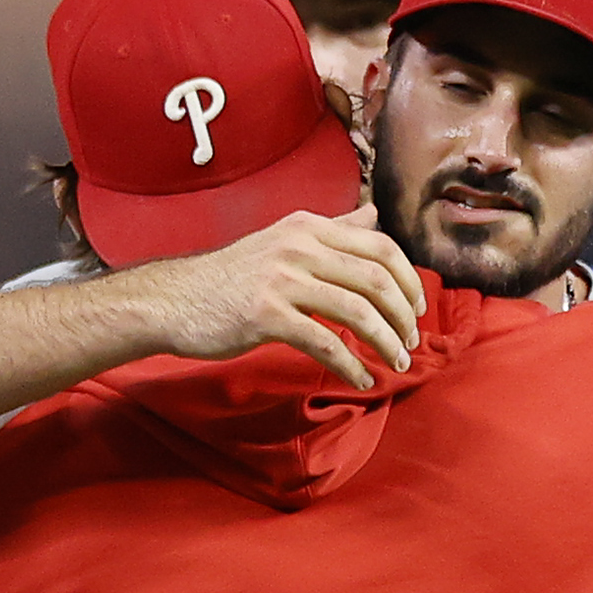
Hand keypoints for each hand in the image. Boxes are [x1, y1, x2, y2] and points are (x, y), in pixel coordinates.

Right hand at [146, 208, 425, 390]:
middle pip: (376, 279)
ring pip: (357, 311)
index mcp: (309, 227)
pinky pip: (326, 344)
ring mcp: (282, 280)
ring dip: (386, 342)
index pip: (380, 245)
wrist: (174, 300)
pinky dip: (351, 365)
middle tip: (411, 342)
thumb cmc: (231, 277)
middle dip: (404, 316)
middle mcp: (299, 247)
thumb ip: (331, 228)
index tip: (418, 308)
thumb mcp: (283, 239)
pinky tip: (362, 379)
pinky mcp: (267, 316)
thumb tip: (372, 213)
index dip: (409, 279)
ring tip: (396, 363)